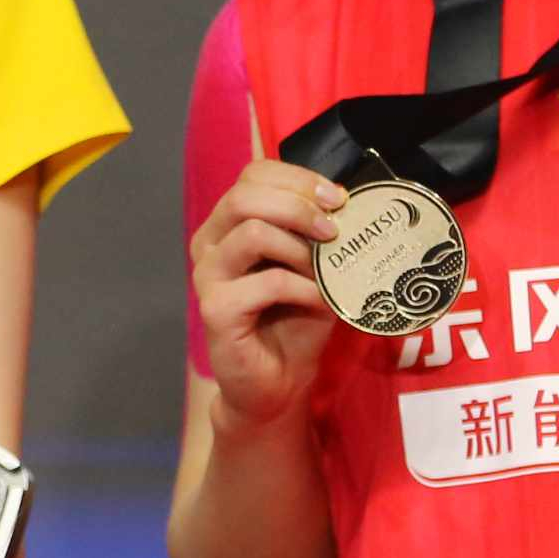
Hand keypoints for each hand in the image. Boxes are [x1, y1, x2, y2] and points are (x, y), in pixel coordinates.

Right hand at [190, 160, 344, 434]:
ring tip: (325, 271)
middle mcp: (210, 242)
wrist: (278, 382)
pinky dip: (303, 288)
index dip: (298, 178)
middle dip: (298, 205)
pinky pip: (266, 282)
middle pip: (244, 195)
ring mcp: (207, 275)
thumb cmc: (294, 319)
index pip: (253, 175)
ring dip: (300, 248)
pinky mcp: (215, 309)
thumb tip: (350, 200)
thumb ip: (319, 232)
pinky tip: (320, 301)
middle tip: (335, 229)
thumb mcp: (314, 266)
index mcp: (228, 223)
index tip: (339, 198)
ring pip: (252, 231)